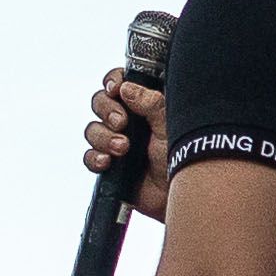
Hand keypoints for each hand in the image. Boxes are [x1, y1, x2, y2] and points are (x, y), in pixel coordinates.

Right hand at [80, 73, 167, 216]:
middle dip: (106, 110)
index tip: (115, 89)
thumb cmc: (185, 156)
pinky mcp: (111, 165)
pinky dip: (95, 157)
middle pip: (100, 102)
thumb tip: (126, 88)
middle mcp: (130, 120)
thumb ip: (151, 102)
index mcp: (145, 104)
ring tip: (123, 148)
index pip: (120, 82)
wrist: (181, 194)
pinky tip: (107, 162)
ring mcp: (118, 141)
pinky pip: (90, 156)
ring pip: (93, 129)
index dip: (113, 82)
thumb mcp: (171, 123)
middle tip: (122, 123)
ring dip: (104, 137)